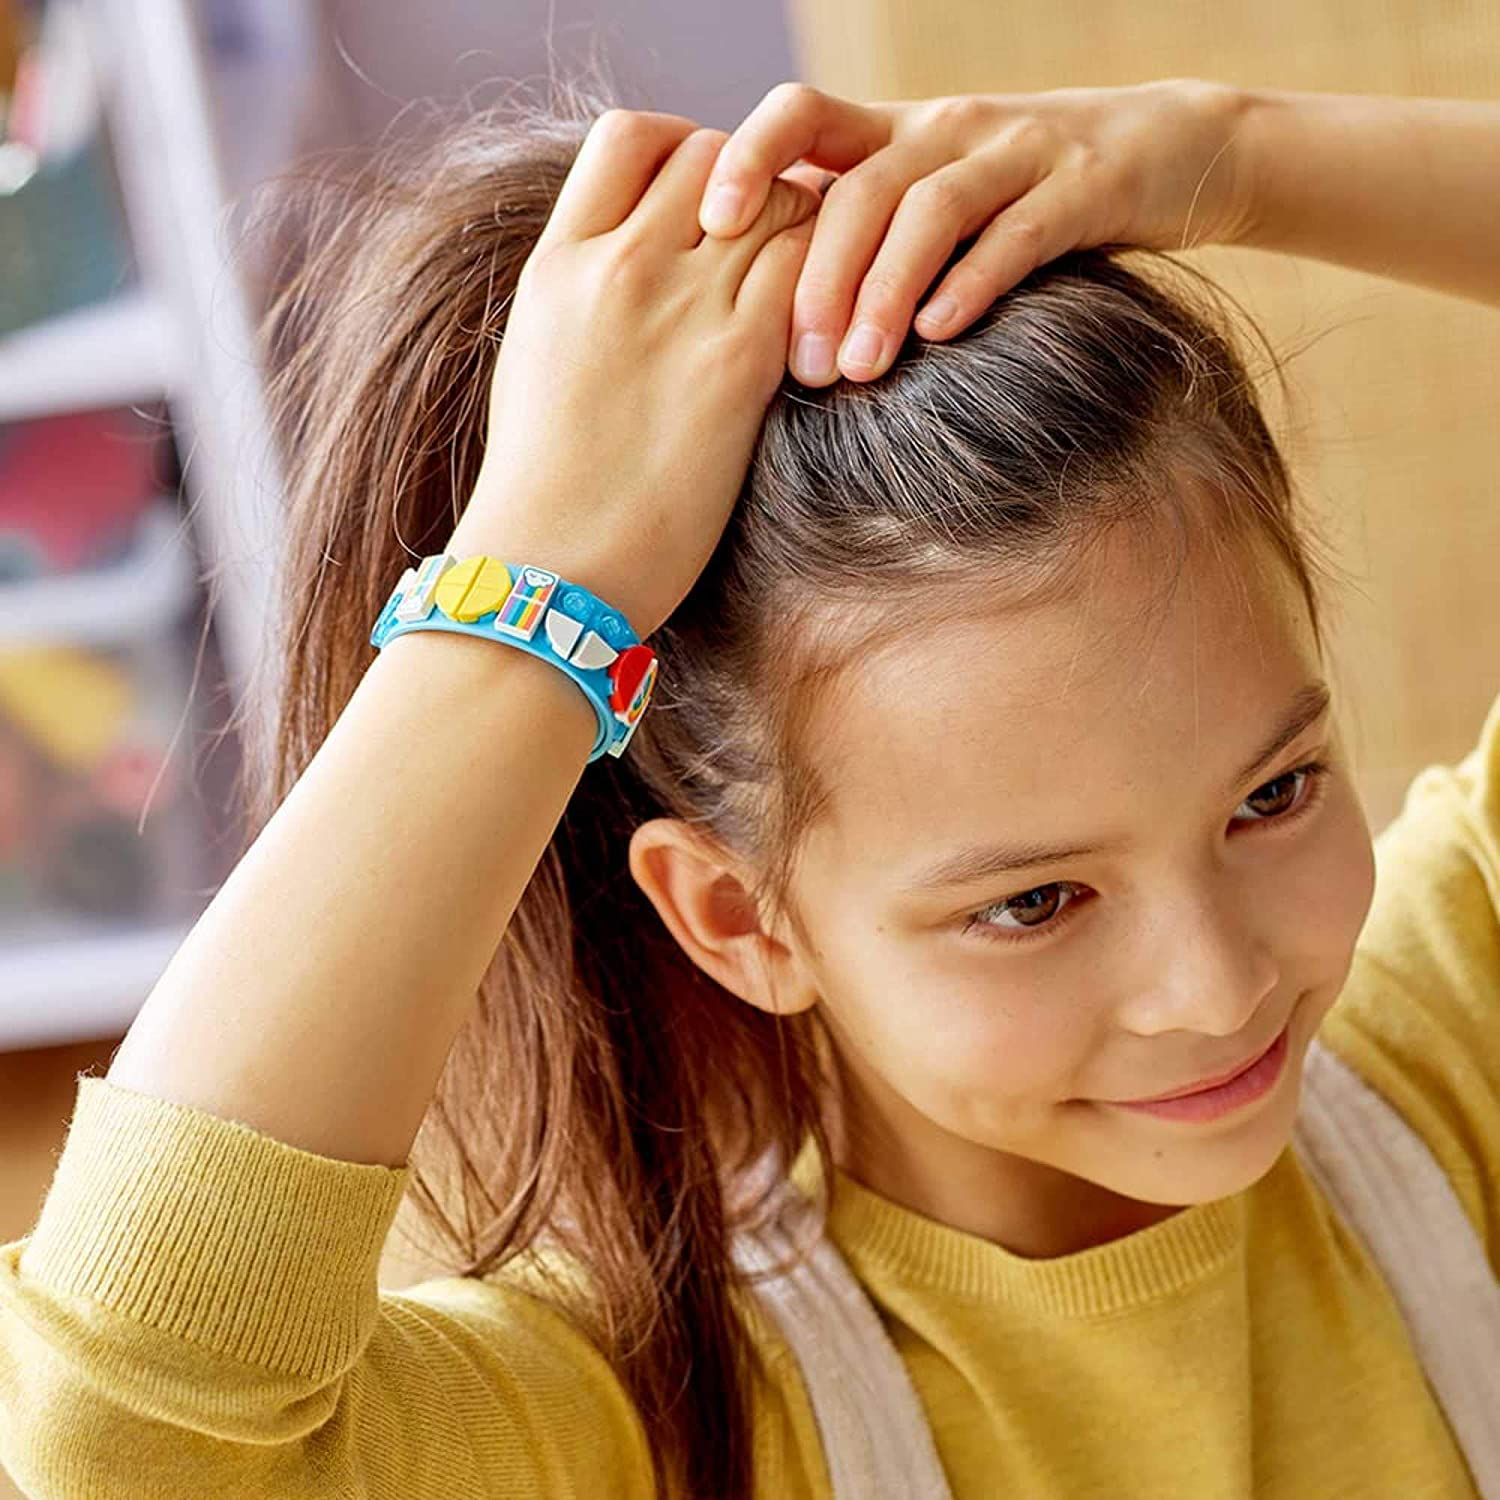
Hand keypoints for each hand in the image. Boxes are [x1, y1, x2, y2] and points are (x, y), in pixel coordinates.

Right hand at [450, 111, 822, 637]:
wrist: (552, 568)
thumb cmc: (544, 487)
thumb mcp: (539, 359)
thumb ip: (586, 294)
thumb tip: (637, 262)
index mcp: (558, 262)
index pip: (631, 136)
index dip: (682, 153)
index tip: (704, 205)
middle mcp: (619, 265)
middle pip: (716, 155)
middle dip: (752, 187)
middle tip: (769, 253)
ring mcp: (681, 309)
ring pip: (779, 200)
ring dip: (804, 232)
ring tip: (804, 291)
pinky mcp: (740, 363)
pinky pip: (809, 272)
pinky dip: (830, 285)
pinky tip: (821, 334)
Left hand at [696, 78, 1252, 385]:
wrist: (1164, 149)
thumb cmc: (1016, 195)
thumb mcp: (924, 193)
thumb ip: (849, 227)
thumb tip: (745, 293)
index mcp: (895, 131)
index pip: (803, 114)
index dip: (752, 156)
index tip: (713, 225)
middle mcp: (945, 130)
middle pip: (863, 189)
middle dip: (821, 279)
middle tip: (800, 366)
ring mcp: (1016, 153)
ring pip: (932, 211)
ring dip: (886, 292)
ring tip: (859, 369)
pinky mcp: (1081, 189)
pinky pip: (1018, 234)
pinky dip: (974, 281)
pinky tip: (941, 333)